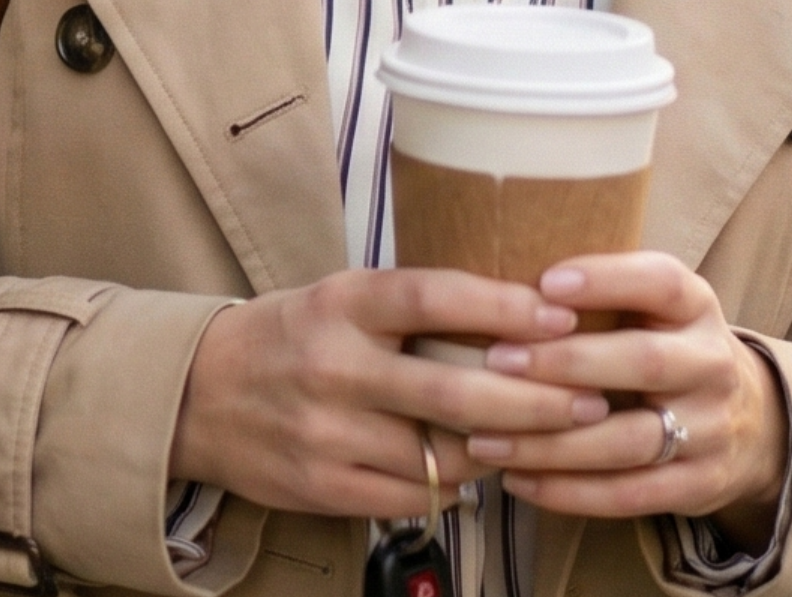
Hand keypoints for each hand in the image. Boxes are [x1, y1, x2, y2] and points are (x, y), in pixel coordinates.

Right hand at [170, 268, 610, 519]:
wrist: (200, 393)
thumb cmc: (296, 334)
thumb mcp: (346, 296)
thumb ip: (415, 307)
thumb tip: (518, 313)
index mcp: (345, 303)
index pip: (434, 297)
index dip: (502, 306)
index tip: (562, 315)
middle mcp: (335, 364)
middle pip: (452, 391)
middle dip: (534, 401)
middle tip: (591, 400)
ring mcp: (326, 432)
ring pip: (438, 454)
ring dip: (503, 452)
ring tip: (553, 442)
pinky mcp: (320, 486)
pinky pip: (408, 496)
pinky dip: (454, 487)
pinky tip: (482, 474)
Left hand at [461, 252, 787, 543]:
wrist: (748, 422)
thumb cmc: (667, 346)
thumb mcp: (656, 307)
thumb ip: (605, 293)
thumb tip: (508, 284)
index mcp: (696, 305)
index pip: (660, 282)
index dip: (606, 279)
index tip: (545, 282)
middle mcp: (711, 363)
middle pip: (644, 362)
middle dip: (567, 362)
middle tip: (498, 360)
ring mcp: (710, 429)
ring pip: (628, 441)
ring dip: (552, 441)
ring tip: (486, 437)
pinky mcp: (699, 485)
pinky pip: (628, 495)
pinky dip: (568, 492)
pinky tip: (518, 480)